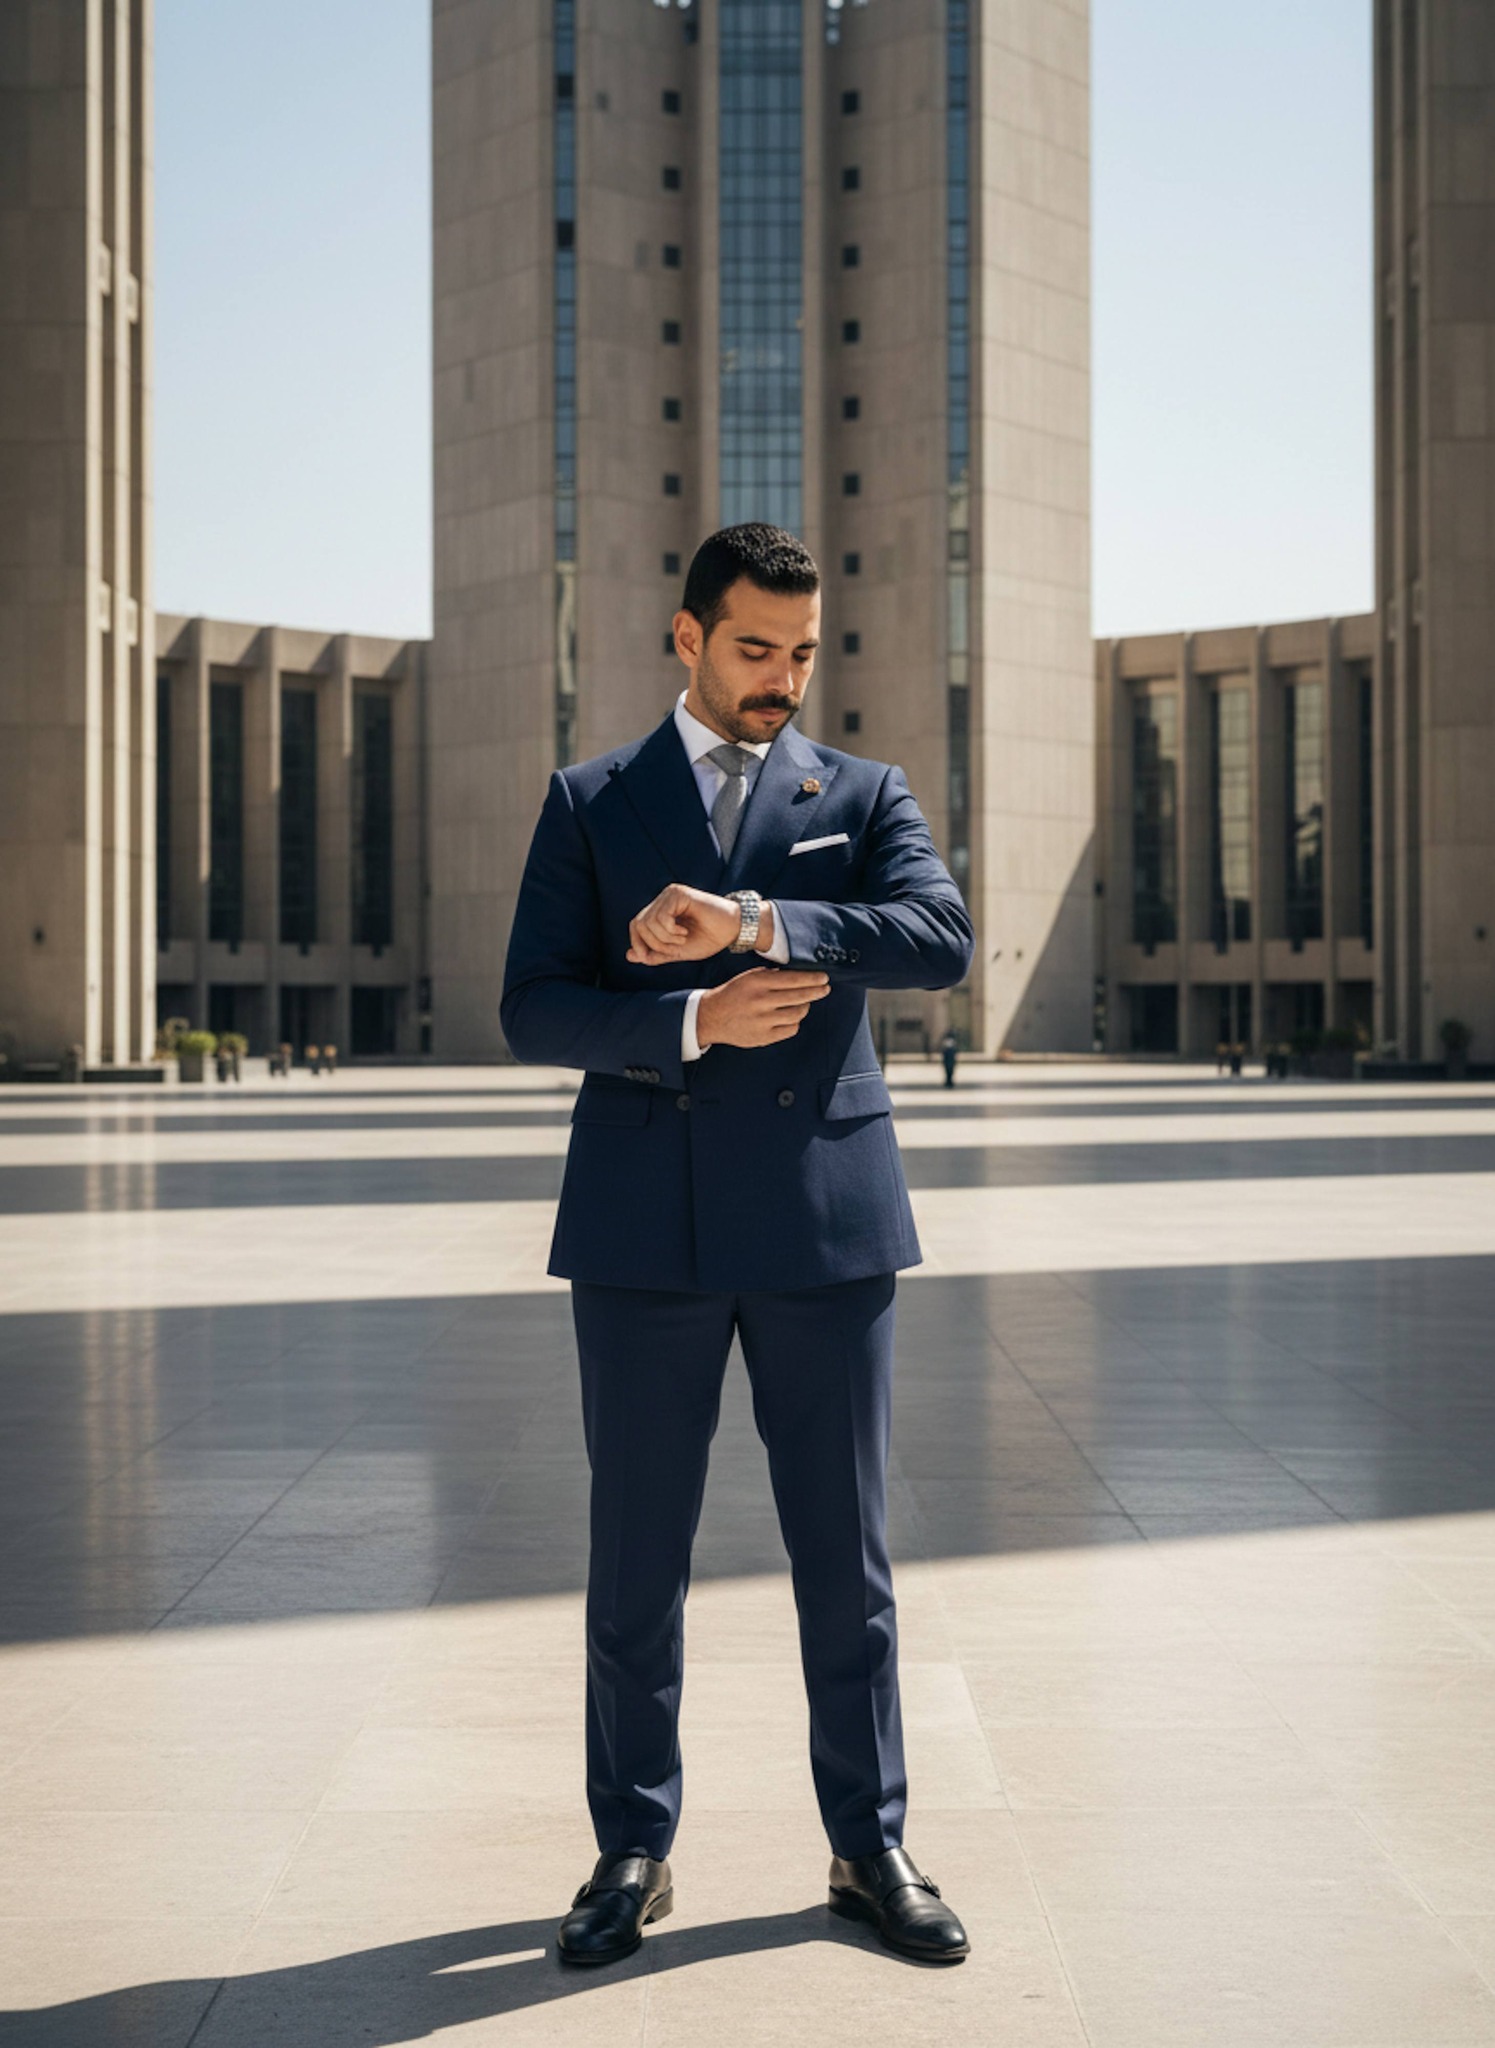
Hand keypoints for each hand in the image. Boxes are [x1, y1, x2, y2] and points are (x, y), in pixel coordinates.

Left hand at [627, 884, 749, 964]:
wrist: (733, 930)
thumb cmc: (709, 938)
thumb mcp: (677, 951)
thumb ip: (655, 953)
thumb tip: (629, 955)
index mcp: (661, 911)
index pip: (636, 925)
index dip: (637, 943)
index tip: (648, 958)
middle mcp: (663, 899)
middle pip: (639, 924)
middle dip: (653, 944)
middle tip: (674, 948)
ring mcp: (670, 894)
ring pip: (648, 922)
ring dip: (664, 939)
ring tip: (683, 939)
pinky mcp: (679, 894)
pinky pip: (661, 917)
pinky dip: (670, 931)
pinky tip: (684, 932)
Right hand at [696, 968, 829, 1049]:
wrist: (711, 1017)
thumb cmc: (731, 994)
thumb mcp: (748, 977)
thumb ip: (770, 975)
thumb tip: (796, 975)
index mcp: (758, 983)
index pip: (793, 979)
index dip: (812, 979)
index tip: (824, 978)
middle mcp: (761, 1001)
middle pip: (799, 996)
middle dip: (816, 992)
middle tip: (825, 989)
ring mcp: (763, 1021)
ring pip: (797, 1014)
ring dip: (804, 1007)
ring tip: (805, 1003)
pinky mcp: (764, 1037)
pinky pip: (790, 1030)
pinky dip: (795, 1022)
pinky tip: (792, 1017)